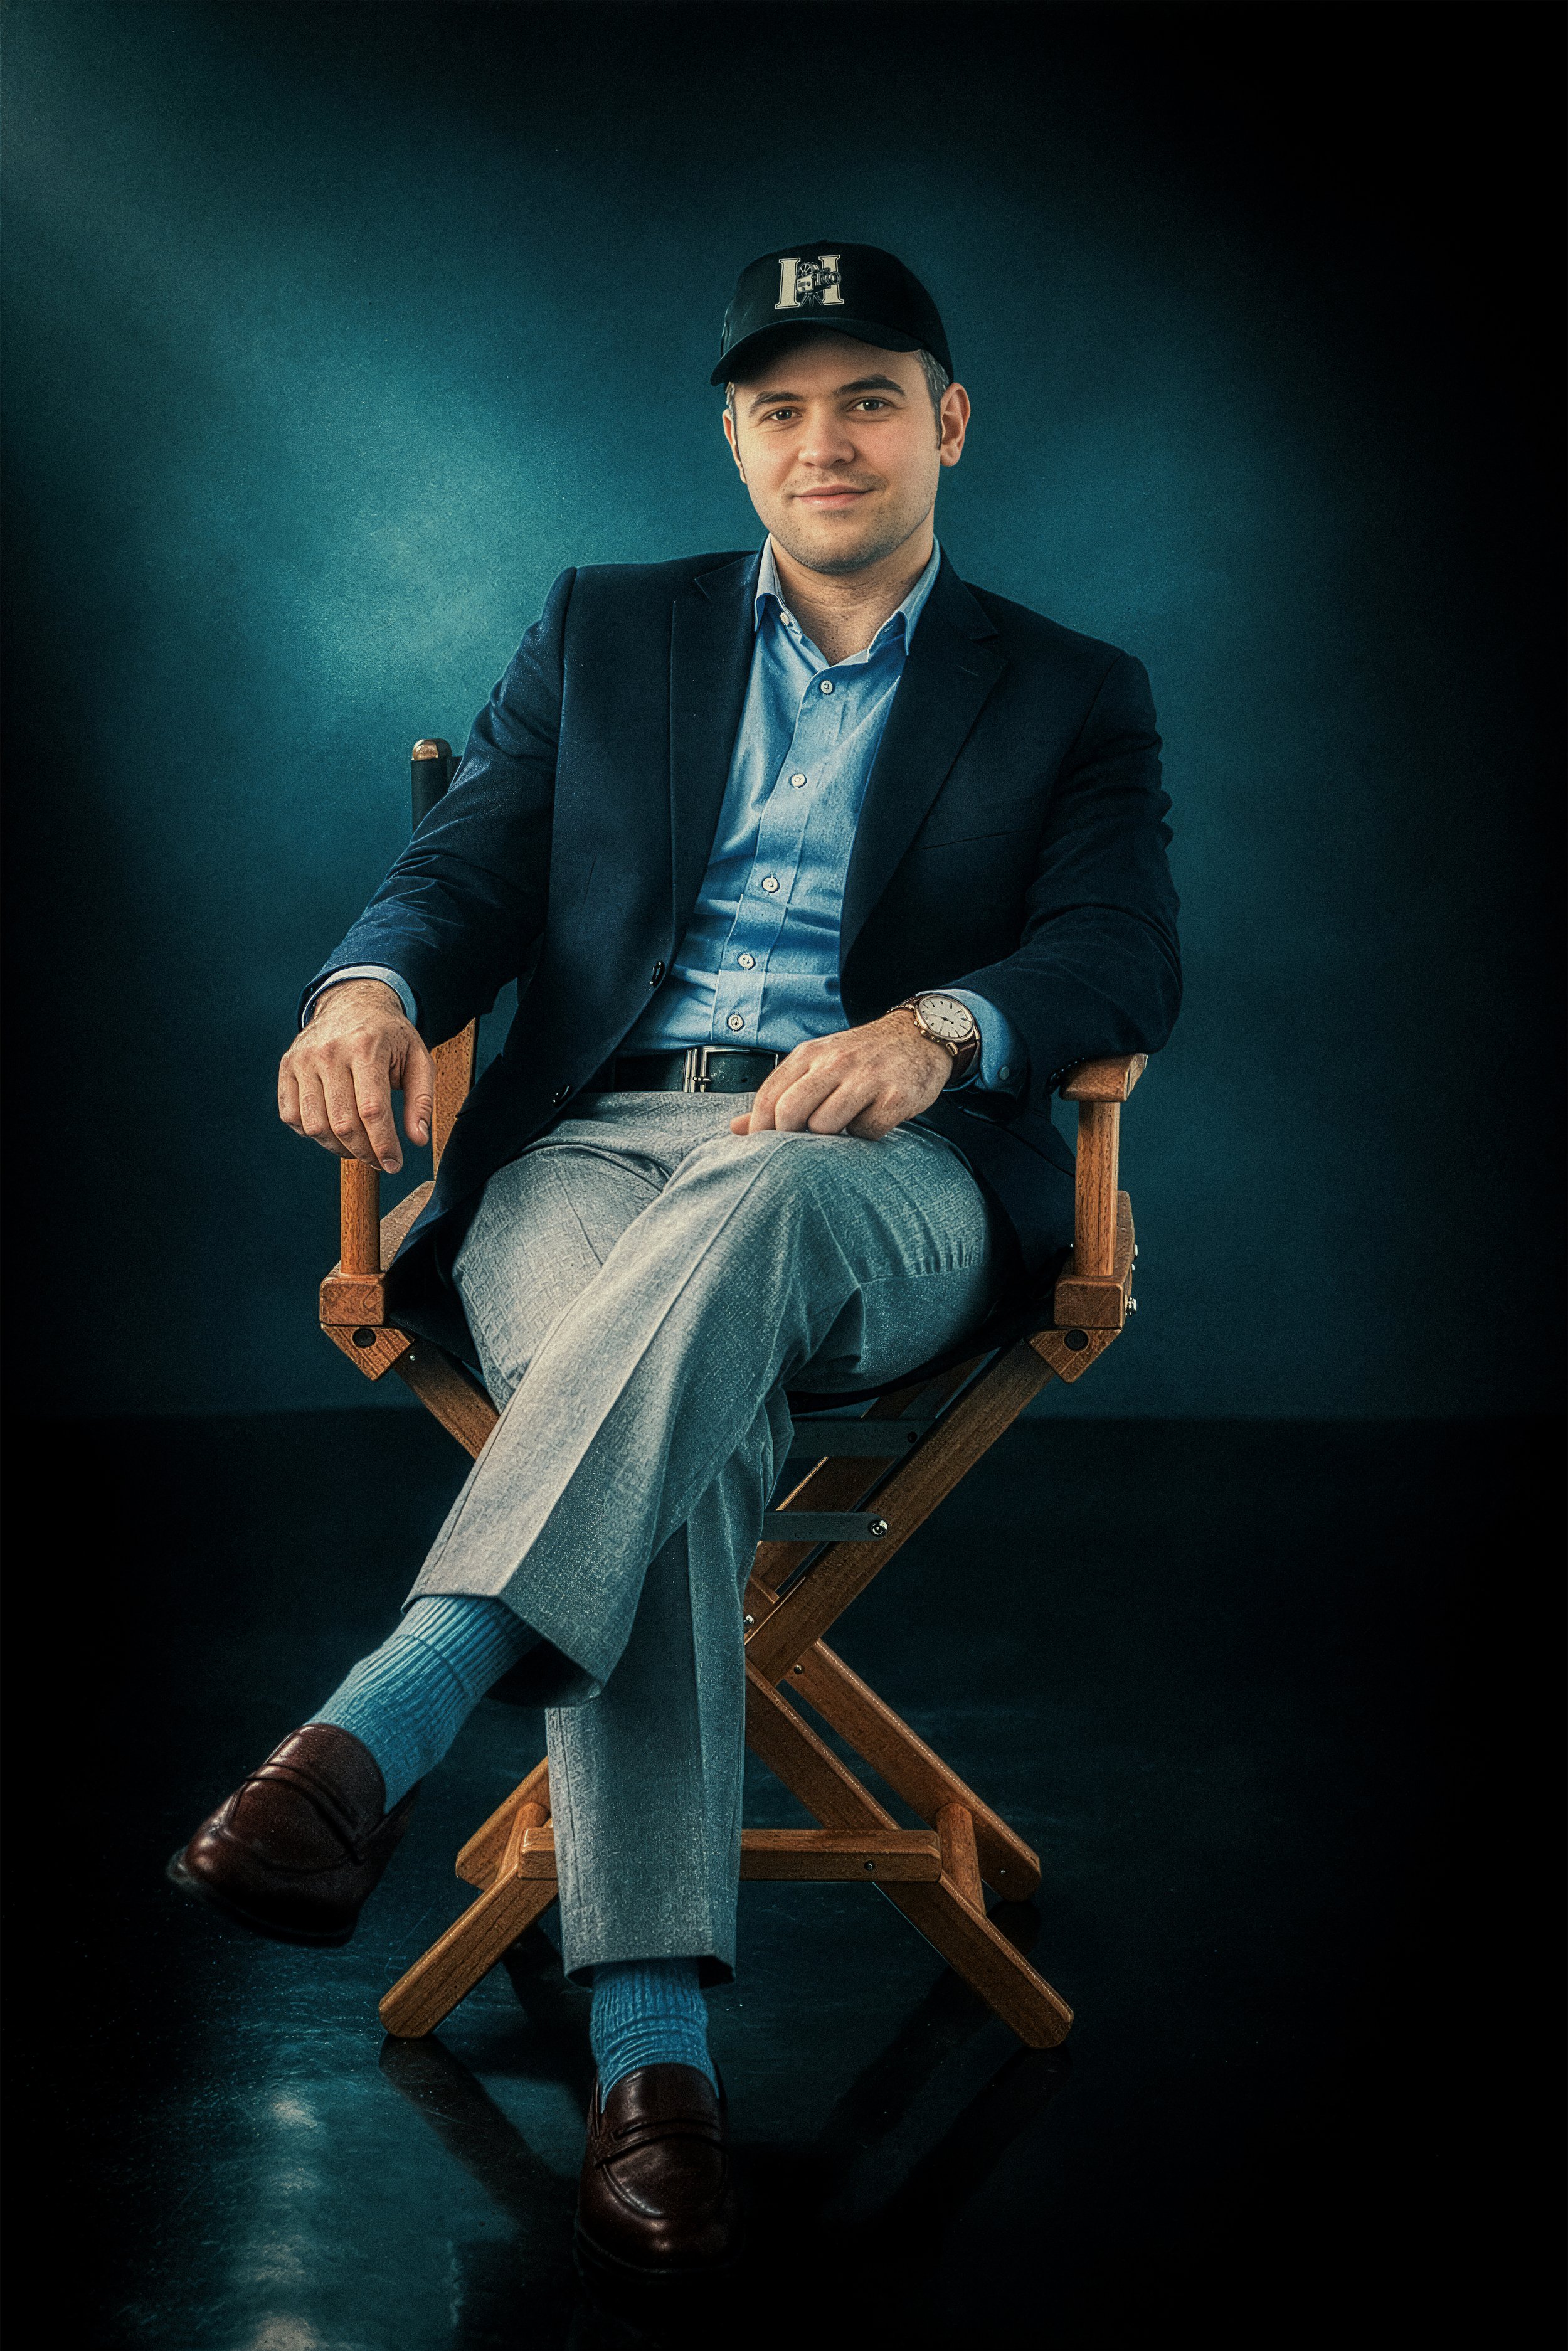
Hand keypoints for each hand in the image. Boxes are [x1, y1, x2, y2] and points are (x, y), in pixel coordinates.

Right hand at [278, 979, 435, 1172]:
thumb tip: (417, 1140)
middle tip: (379, 1161)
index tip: (394, 1165)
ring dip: (339, 1149)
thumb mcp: (418, 1059)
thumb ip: (421, 1100)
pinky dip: (312, 1133)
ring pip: (315, 1125)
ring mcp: (303, 1059)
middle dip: (364, 1153)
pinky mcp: (286, 1066)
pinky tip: (332, 1130)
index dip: (383, 1145)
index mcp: (366, 1047)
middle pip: (343, 1123)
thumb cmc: (389, 1036)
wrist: (352, 1002)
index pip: (372, 1111)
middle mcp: (330, 1052)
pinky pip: (291, 1115)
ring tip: (358, 1148)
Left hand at [729, 1011, 951, 1141]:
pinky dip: (865, 1136)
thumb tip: (736, 1127)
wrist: (918, 1036)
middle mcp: (836, 1062)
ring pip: (826, 1126)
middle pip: (791, 1111)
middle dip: (789, 1137)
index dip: (759, 1130)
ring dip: (830, 1138)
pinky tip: (870, 1122)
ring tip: (841, 1128)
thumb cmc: (861, 1057)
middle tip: (801, 1146)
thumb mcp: (817, 1065)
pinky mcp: (895, 1097)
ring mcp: (867, 1078)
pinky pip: (867, 1132)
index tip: (761, 1149)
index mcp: (810, 1055)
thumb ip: (779, 1094)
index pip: (769, 1097)